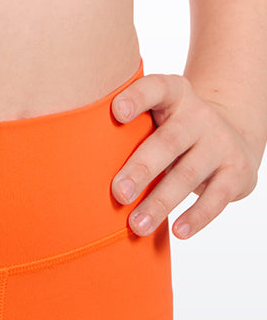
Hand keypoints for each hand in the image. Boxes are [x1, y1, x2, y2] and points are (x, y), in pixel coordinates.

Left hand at [110, 72, 259, 240]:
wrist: (232, 135)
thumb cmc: (175, 126)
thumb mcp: (159, 113)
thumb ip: (131, 124)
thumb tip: (81, 157)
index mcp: (174, 93)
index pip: (155, 88)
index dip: (136, 98)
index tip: (116, 112)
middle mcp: (199, 114)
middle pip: (168, 141)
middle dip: (142, 169)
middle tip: (117, 193)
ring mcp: (220, 142)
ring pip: (188, 174)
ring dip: (161, 202)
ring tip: (136, 224)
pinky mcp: (237, 171)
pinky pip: (216, 198)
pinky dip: (196, 217)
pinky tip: (177, 231)